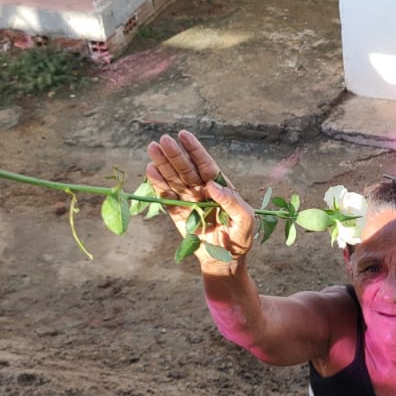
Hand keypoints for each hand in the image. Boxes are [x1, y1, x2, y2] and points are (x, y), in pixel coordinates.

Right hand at [145, 130, 253, 269]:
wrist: (224, 260)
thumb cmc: (239, 239)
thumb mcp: (245, 220)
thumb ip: (232, 201)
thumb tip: (212, 185)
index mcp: (220, 186)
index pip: (205, 164)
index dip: (194, 150)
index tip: (183, 135)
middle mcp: (202, 190)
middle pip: (187, 169)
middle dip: (175, 154)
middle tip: (164, 140)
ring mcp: (188, 201)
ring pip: (174, 179)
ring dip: (163, 164)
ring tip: (152, 148)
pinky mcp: (176, 213)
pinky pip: (166, 197)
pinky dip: (158, 185)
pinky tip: (150, 171)